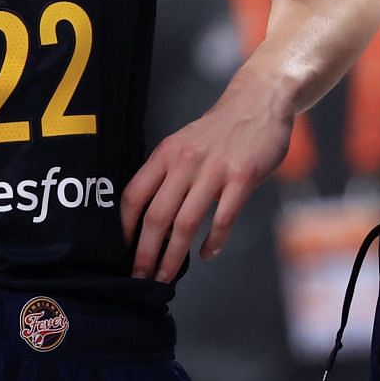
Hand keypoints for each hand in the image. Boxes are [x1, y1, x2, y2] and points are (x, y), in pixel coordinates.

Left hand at [120, 74, 292, 282]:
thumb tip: (148, 218)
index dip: (124, 228)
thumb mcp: (183, 144)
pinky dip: (212, 242)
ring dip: (173, 256)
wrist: (258, 102)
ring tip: (166, 276)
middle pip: (156, 215)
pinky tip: (207, 254)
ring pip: (186, 223)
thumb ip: (167, 174)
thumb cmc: (218, 130)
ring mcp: (215, 170)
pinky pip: (223, 218)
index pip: (134, 195)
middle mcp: (185, 161)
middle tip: (139, 278)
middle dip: (145, 253)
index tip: (121, 251)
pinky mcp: (242, 177)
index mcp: (166, 154)